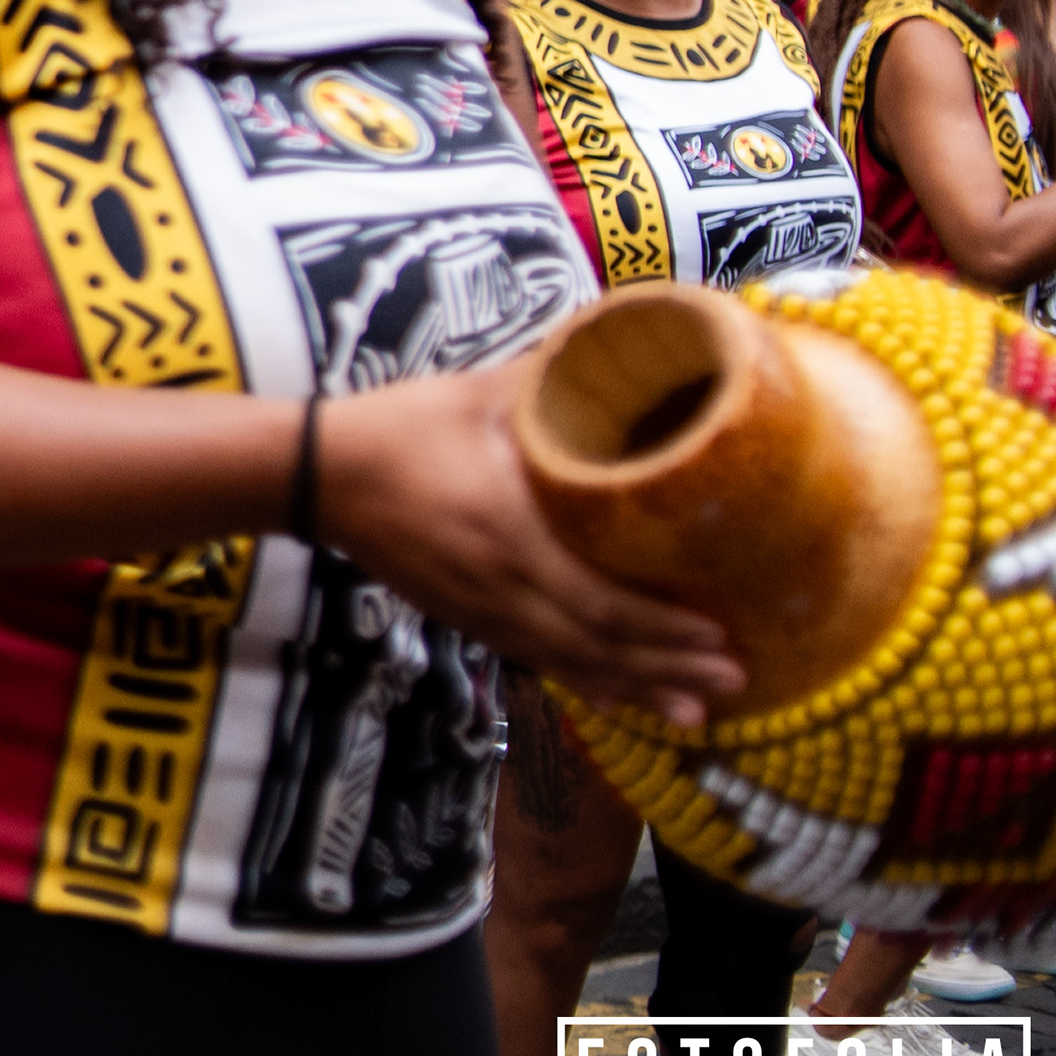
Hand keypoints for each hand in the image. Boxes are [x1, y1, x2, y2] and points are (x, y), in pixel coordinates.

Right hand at [318, 358, 744, 726]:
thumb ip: (551, 379)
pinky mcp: (464, 616)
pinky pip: (535, 659)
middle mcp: (498, 584)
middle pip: (595, 644)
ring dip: (635, 687)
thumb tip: (618, 346)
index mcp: (507, 531)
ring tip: (695, 710)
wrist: (320, 473)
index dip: (660, 626)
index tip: (718, 632)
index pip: (596, 598)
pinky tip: (620, 700)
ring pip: (568, 662)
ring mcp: (478, 608)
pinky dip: (585, 683)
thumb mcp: (479, 395)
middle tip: (735, 678)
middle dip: (667, 666)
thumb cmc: (401, 427)